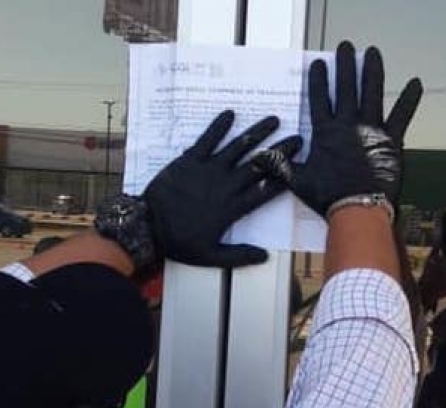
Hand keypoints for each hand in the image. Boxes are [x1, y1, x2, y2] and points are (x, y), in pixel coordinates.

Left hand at [144, 110, 301, 267]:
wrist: (148, 226)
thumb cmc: (179, 242)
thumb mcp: (210, 256)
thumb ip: (239, 255)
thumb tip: (264, 256)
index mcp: (232, 208)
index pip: (264, 191)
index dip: (282, 179)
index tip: (297, 168)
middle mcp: (225, 185)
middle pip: (258, 165)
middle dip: (279, 152)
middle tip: (297, 139)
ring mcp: (208, 170)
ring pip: (238, 147)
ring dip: (257, 132)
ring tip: (273, 119)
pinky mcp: (189, 160)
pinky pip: (207, 139)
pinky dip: (218, 126)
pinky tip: (230, 113)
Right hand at [255, 41, 421, 216]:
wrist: (357, 209)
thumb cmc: (328, 197)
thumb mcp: (298, 181)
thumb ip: (281, 166)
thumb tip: (262, 156)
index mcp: (326, 133)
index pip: (320, 99)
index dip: (318, 80)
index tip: (318, 64)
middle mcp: (348, 125)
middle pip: (346, 87)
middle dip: (344, 65)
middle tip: (345, 48)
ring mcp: (371, 129)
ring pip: (372, 92)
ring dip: (372, 70)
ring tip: (372, 52)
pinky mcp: (391, 140)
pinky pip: (402, 115)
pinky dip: (409, 99)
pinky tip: (416, 83)